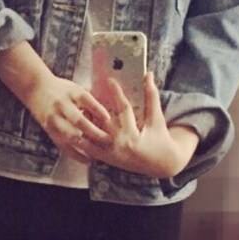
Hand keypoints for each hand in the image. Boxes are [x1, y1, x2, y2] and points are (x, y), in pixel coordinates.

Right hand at [25, 74, 112, 163]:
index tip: (108, 119)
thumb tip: (109, 108)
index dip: (97, 110)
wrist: (35, 88)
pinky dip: (75, 154)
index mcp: (71, 93)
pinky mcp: (49, 129)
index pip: (85, 100)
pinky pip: (63, 145)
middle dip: (94, 132)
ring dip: (86, 146)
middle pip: (78, 120)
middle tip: (108, 140)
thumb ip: (89, 99)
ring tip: (99, 153)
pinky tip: (86, 159)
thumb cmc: (60, 89)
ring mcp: (54, 118)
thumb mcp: (75, 87)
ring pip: (70, 135)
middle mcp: (62, 105)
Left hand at [74, 72, 198, 178]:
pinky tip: (76, 127)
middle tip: (87, 92)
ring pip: (92, 135)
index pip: (123, 108)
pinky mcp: (107, 159)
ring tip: (80, 108)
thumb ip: (151, 96)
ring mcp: (112, 153)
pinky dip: (82, 139)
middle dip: (94, 107)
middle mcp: (121, 144)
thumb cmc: (160, 139)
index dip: (116, 92)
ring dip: (85, 122)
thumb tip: (149, 74)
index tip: (109, 80)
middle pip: (103, 122)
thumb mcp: (157, 118)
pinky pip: (90, 149)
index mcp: (133, 133)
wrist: (161, 165)